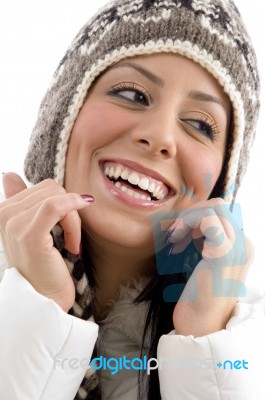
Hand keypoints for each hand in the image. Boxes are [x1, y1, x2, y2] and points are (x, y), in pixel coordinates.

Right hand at [0, 172, 92, 311]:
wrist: (44, 300)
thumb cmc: (44, 266)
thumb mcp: (34, 230)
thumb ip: (23, 201)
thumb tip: (8, 174)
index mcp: (4, 211)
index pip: (43, 187)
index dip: (63, 204)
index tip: (65, 229)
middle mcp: (3, 214)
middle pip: (52, 188)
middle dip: (69, 210)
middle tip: (71, 238)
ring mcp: (13, 224)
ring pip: (57, 197)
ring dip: (73, 220)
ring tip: (71, 244)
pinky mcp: (29, 236)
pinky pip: (55, 206)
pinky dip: (73, 210)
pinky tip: (79, 228)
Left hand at [167, 198, 249, 336]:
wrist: (200, 326)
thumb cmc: (196, 296)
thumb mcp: (201, 262)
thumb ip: (202, 242)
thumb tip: (186, 219)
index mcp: (240, 246)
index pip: (221, 213)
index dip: (195, 218)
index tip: (178, 235)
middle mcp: (244, 244)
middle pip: (219, 205)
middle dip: (192, 214)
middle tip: (175, 234)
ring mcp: (238, 247)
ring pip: (215, 207)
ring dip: (188, 218)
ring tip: (175, 239)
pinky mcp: (224, 252)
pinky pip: (208, 219)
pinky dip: (188, 225)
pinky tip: (177, 243)